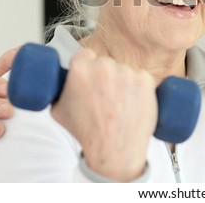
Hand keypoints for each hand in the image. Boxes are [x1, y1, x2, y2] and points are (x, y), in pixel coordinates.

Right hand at [50, 48, 157, 181]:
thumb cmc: (86, 131)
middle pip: (105, 62)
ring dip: (122, 82)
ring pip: (124, 70)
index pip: (84, 55)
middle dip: (104, 76)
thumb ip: (60, 89)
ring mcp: (127, 72)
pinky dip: (139, 88)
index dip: (86, 66)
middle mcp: (105, 66)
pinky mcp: (145, 79)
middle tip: (105, 96)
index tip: (90, 77)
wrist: (114, 149)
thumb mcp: (58, 109)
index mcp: (80, 68)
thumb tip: (63, 80)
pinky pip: (141, 77)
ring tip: (119, 104)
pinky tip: (132, 103)